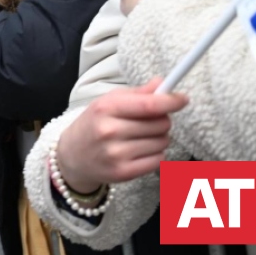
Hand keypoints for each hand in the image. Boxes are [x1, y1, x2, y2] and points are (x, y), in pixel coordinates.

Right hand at [54, 79, 187, 193]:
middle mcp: (110, 131)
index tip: (182, 99)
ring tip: (143, 137)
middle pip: (160, 124)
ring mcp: (116, 154)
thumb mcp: (108, 102)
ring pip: (162, 142)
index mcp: (106, 108)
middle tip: (150, 121)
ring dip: (160, 138)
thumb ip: (138, 93)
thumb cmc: (94, 124)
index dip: (170, 101)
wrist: (72, 156)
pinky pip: (158, 160)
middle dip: (162, 120)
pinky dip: (156, 154)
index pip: (148, 105)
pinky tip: (141, 151)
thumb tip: (163, 84)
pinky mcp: (123, 173)